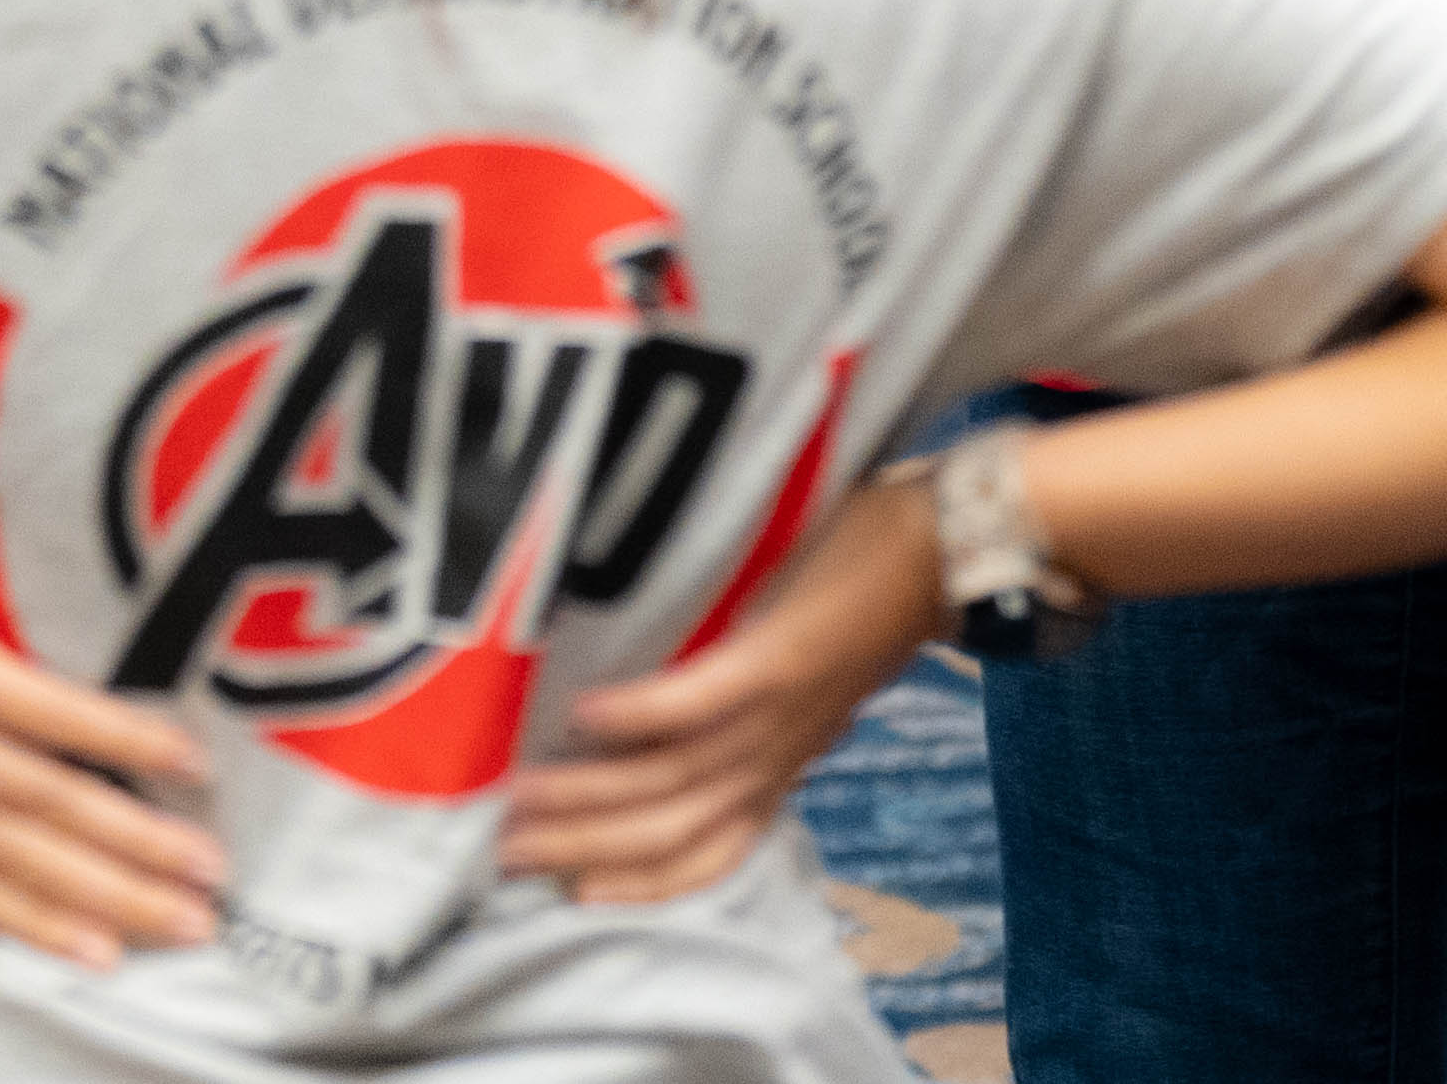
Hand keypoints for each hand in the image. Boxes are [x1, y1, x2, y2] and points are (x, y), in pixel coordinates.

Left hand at [0, 513, 222, 965]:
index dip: (49, 929)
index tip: (110, 960)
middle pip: (35, 865)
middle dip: (120, 902)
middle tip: (195, 927)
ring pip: (58, 807)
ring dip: (139, 843)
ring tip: (205, 866)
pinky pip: (62, 719)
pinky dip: (126, 743)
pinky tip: (182, 759)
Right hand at [499, 478, 938, 905]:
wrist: (946, 555)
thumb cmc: (863, 603)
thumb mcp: (805, 682)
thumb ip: (745, 706)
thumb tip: (665, 713)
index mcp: (775, 768)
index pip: (702, 854)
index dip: (633, 883)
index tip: (561, 891)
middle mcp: (770, 761)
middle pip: (666, 834)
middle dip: (580, 849)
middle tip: (500, 853)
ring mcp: (772, 717)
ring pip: (667, 785)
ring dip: (587, 798)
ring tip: (516, 797)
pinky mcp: (773, 664)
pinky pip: (695, 704)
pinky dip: (637, 716)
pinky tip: (581, 713)